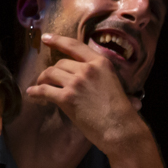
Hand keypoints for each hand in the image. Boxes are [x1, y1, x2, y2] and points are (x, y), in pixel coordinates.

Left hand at [25, 34, 143, 148]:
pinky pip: (44, 90)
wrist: (120, 129)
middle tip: (48, 79)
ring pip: (50, 74)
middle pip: (60, 63)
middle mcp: (87, 69)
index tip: (46, 38)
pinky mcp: (66, 98)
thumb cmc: (123, 113)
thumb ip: (112, 87)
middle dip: (52, 71)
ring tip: (40, 86)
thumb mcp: (118, 88)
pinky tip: (33, 94)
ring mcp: (76, 83)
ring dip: (42, 80)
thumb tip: (134, 102)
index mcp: (101, 63)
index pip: (75, 46)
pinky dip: (36, 92)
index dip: (58, 40)